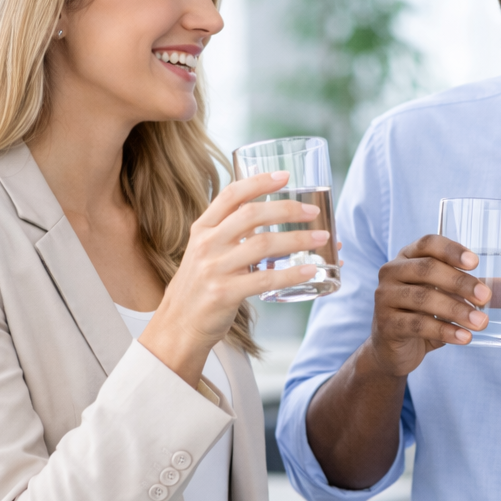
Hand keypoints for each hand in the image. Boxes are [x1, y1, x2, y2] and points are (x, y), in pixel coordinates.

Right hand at [141, 170, 330, 383]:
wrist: (178, 325)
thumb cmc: (201, 285)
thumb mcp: (206, 250)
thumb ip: (231, 232)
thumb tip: (276, 216)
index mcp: (203, 228)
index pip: (231, 195)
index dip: (258, 182)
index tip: (285, 176)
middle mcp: (207, 244)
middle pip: (251, 215)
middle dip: (287, 209)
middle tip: (313, 212)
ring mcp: (214, 268)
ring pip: (263, 245)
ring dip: (298, 240)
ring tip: (323, 238)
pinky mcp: (224, 293)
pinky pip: (265, 279)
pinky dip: (291, 273)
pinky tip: (310, 269)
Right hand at [368, 234, 500, 378]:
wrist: (394, 348)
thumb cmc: (428, 313)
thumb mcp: (455, 298)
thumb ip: (488, 291)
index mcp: (410, 256)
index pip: (429, 242)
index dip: (452, 249)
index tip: (476, 262)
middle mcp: (393, 271)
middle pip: (427, 269)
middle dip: (460, 283)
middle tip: (486, 297)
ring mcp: (385, 298)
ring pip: (423, 299)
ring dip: (456, 310)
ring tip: (481, 323)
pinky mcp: (386, 324)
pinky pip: (417, 325)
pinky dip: (444, 332)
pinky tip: (464, 338)